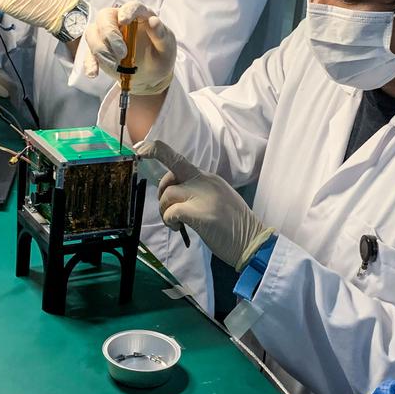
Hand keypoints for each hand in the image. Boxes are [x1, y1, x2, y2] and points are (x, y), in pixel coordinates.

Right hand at [83, 1, 176, 94]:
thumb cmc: (160, 57)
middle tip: (122, 53)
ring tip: (115, 65)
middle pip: (105, 17)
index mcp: (140, 16)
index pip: (131, 6)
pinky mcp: (99, 51)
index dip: (126, 11)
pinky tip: (93, 73)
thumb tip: (154, 20)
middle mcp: (120, 21)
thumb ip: (162, 35)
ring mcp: (107, 35)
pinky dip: (90, 63)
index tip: (123, 21)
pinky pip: (88, 53)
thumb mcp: (167, 49)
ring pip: (93, 33)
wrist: (151, 76)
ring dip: (101, 50)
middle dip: (110, 34)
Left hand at [138, 140, 273, 268]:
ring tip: (175, 223)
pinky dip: (170, 221)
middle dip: (161, 190)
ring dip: (164, 210)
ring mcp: (203, 196)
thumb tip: (174, 194)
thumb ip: (198, 191)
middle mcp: (206, 181)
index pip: (178, 158)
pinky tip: (178, 228)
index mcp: (209, 178)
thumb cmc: (234, 226)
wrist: (253, 242)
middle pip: (170, 172)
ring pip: (168, 194)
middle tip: (166, 208)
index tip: (142, 151)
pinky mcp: (200, 213)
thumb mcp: (218, 199)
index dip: (157, 151)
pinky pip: (172, 212)